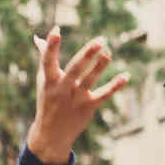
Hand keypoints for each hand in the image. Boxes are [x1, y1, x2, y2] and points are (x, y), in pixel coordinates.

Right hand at [26, 28, 128, 163]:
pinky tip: (126, 75)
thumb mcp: (44, 81)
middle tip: (100, 40)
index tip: (56, 30)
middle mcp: (62, 89)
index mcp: (49, 81)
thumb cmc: (48, 101)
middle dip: (87, 54)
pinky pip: (104, 95)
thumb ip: (43, 58)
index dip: (51, 46)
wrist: (51, 134)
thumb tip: (37, 38)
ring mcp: (76, 99)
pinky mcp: (88, 107)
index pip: (48, 61)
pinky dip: (115, 86)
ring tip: (109, 52)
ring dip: (100, 66)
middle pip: (74, 69)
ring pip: (90, 81)